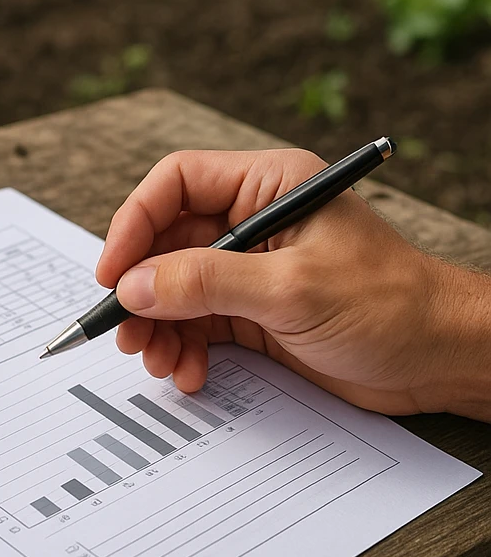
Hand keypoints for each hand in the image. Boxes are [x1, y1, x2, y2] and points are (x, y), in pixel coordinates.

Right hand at [97, 148, 490, 420]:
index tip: (113, 270)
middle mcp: (252, 220)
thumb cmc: (391, 305)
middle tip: (126, 329)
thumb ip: (205, 283)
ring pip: (174, 287)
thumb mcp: (290, 289)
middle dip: (142, 289)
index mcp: (266, 186)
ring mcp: (249, 268)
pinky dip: (183, 348)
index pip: (176, 184)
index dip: (135, 222)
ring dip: (157, 325)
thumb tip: (133, 286)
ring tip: (158, 360)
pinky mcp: (253, 310)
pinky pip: (196, 323)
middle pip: (166, 242)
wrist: (442, 360)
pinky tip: (189, 372)